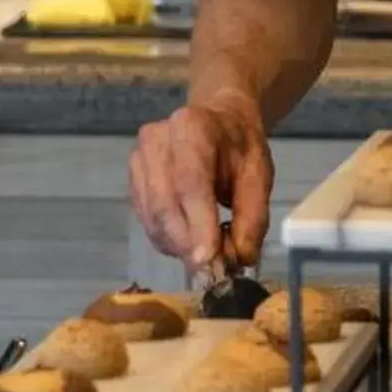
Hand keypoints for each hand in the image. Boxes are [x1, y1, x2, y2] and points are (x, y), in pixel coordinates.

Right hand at [131, 92, 271, 275]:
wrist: (218, 121)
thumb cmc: (240, 148)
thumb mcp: (260, 176)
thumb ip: (252, 217)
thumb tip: (240, 260)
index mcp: (192, 128)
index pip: (190, 183)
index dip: (198, 224)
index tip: (208, 260)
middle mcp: (156, 141)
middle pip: (165, 206)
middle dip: (189, 245)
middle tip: (213, 270)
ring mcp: (139, 159)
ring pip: (153, 219)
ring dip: (179, 246)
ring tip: (207, 253)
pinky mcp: (132, 179)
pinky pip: (146, 220)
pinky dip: (168, 239)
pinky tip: (189, 240)